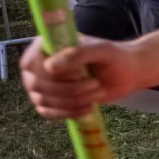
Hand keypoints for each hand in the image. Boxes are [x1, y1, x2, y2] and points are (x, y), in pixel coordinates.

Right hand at [20, 34, 146, 118]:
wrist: (126, 73)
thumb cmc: (114, 56)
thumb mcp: (101, 50)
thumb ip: (78, 54)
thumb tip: (48, 67)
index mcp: (46, 46)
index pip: (32, 64)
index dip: (55, 73)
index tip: (81, 72)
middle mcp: (38, 65)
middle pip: (37, 84)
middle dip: (71, 89)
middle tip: (96, 83)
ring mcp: (42, 84)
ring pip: (43, 100)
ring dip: (73, 100)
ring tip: (97, 92)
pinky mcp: (50, 100)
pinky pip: (47, 112)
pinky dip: (68, 112)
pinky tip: (88, 106)